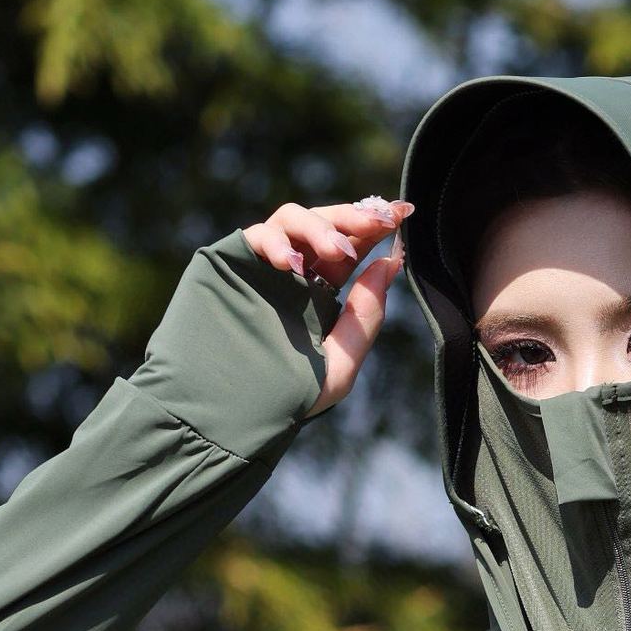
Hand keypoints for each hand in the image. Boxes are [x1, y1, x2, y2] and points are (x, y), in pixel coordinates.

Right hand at [241, 196, 413, 417]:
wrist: (232, 415)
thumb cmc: (288, 398)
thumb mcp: (341, 361)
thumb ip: (366, 315)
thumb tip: (390, 264)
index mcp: (319, 292)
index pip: (349, 246)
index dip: (373, 227)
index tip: (400, 215)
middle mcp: (292, 274)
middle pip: (324, 225)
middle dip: (353, 219)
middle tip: (377, 223)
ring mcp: (261, 266)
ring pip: (291, 219)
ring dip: (319, 227)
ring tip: (337, 252)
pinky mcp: (230, 265)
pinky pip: (255, 236)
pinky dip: (277, 242)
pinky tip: (293, 264)